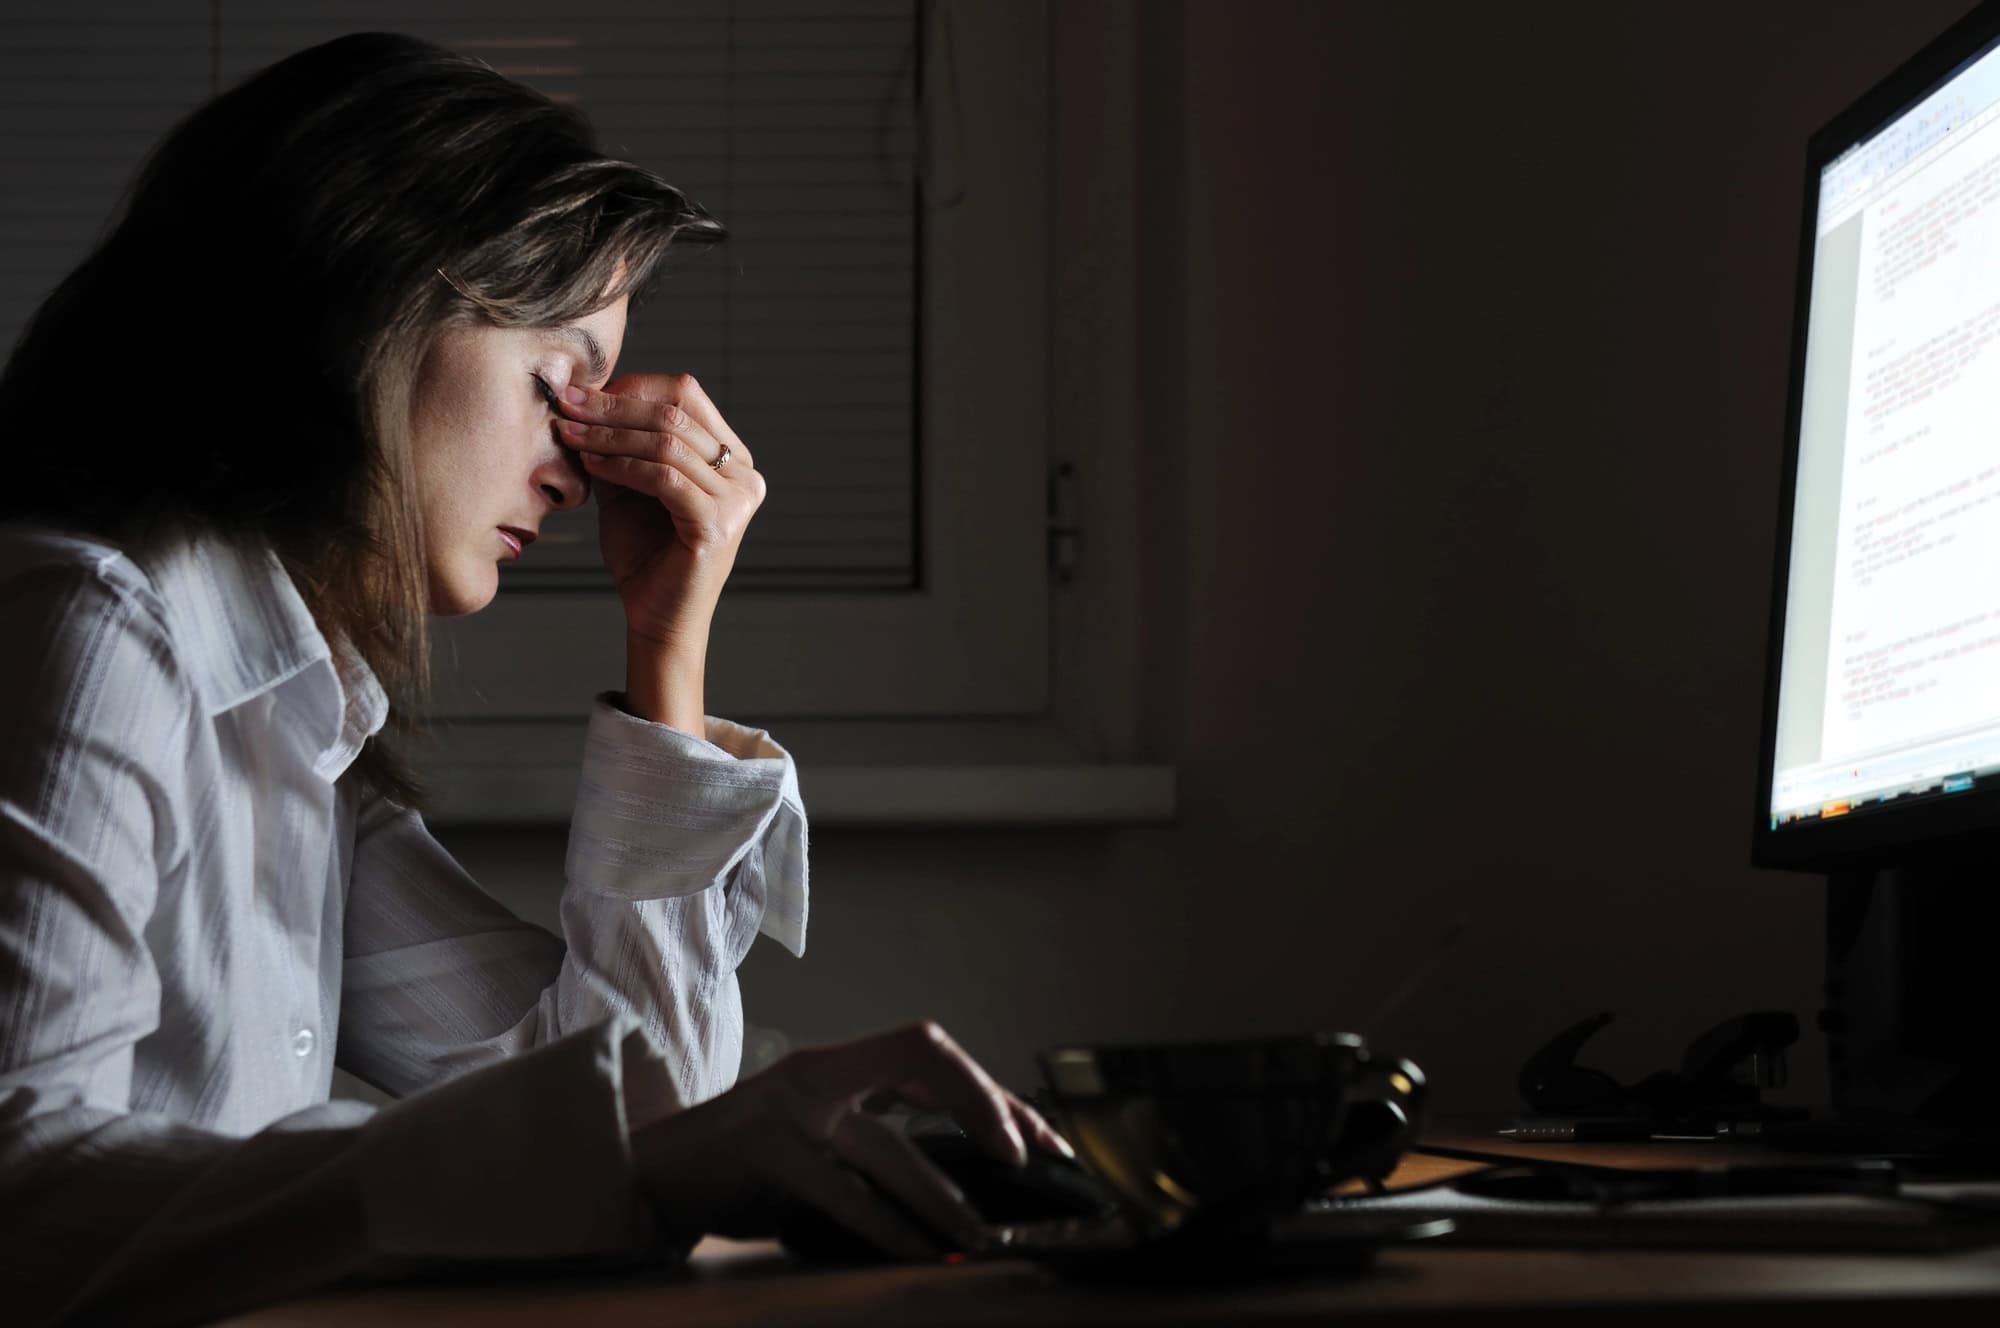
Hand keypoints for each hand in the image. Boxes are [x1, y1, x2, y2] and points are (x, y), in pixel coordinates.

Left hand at [552, 373, 762, 649]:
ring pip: (667, 443)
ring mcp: (737, 500)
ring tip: (569, 435)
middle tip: (565, 404)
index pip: (686, 396)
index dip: (633, 387)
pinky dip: (622, 466)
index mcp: (732, 458)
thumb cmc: (643, 554)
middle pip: (675, 413)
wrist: (656, 618)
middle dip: (612, 406)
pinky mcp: (718, 524)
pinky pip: (663, 478)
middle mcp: (744, 475)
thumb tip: (585, 396)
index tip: (580, 394)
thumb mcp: (630, 485)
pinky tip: (590, 465)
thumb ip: (622, 444)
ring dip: (609, 435)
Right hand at [628, 1021, 1073, 1258]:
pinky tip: (920, 1255)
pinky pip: (842, 1195)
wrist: (650, 1174)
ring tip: (978, 1232)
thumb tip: (970, 1165)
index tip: (1037, 1137)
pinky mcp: (764, 1156)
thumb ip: (875, 1130)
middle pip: (921, 1056)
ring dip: (942, 1192)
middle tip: (1024, 1158)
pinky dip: (888, 1229)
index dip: (986, 1088)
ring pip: (886, 1141)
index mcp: (835, 1063)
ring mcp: (788, 1110)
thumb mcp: (815, 1131)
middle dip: (984, 1102)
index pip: (927, 1048)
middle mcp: (816, 1072)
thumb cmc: (744, 1163)